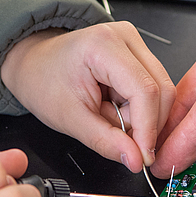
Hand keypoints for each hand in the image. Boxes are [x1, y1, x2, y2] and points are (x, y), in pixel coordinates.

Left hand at [0, 22, 175, 171]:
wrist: (34, 65)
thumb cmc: (44, 82)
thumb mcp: (71, 119)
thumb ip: (106, 141)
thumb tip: (135, 159)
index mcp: (103, 45)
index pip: (145, 90)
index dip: (148, 128)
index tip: (142, 156)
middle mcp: (124, 36)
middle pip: (161, 90)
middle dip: (146, 124)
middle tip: (123, 141)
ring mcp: (134, 42)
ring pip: (161, 91)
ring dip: (142, 117)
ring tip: (109, 118)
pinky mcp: (138, 53)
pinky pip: (154, 89)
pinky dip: (139, 109)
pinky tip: (116, 109)